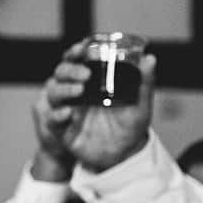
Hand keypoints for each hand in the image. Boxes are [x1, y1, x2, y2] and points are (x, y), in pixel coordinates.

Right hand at [32, 43, 155, 175]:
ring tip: (79, 90)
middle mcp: (76, 93)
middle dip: (71, 70)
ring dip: (64, 89)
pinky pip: (52, 120)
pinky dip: (56, 115)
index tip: (83, 48)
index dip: (76, 52)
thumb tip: (150, 59)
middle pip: (62, 73)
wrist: (124, 155)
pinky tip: (68, 113)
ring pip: (54, 93)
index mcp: (91, 81)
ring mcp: (67, 110)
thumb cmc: (130, 126)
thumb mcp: (140, 104)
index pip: (77, 60)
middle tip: (86, 74)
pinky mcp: (62, 130)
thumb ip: (144, 82)